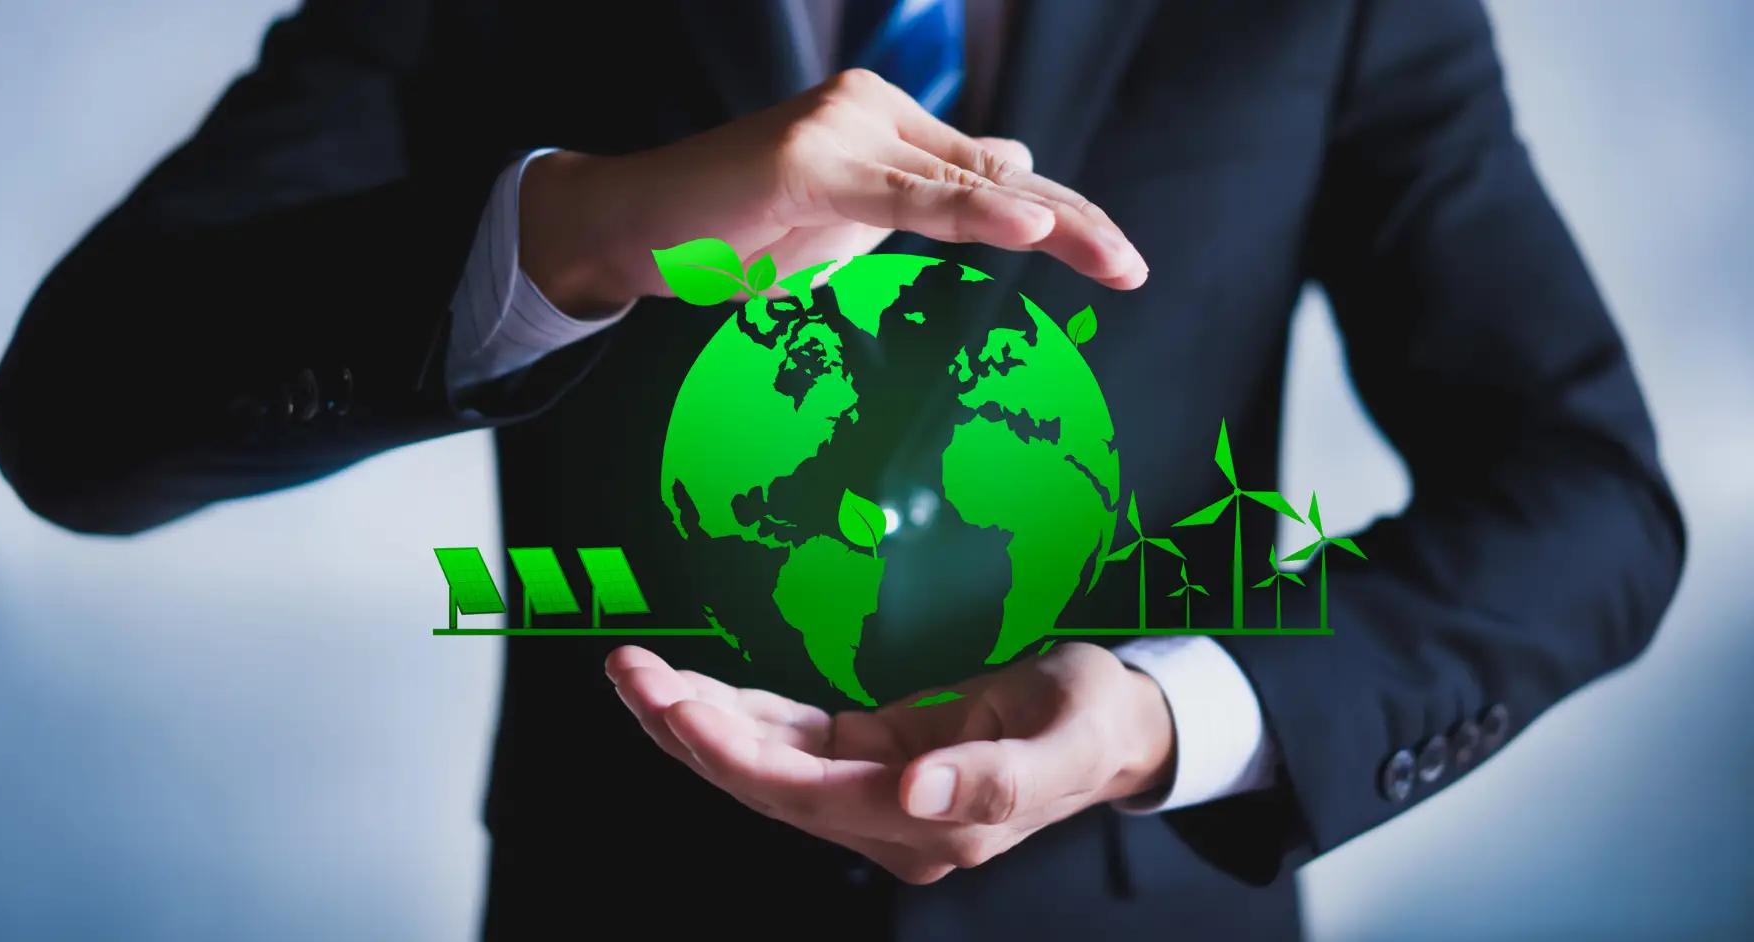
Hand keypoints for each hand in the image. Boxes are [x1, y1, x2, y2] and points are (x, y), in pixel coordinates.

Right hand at [520, 68, 1148, 315]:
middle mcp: (876, 111)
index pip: (998, 173)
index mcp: (892, 128)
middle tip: (1134, 268)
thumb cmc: (738, 229)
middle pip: (998, 173)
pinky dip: (968, 212)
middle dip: (1074, 223)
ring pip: (960, 183)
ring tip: (1110, 255)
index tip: (1120, 261)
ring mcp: (842, 127)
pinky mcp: (806, 158)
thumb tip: (1012, 169)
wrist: (636, 227)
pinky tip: (1027, 224)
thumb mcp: (851, 221)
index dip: (1065, 215)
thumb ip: (926, 195)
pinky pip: (905, 196)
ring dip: (1046, 223)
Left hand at [606, 642, 1175, 883]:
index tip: (680, 707)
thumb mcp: (1064, 742)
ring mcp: (870, 789)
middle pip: (763, 782)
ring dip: (694, 716)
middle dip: (689, 728)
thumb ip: (996, 780)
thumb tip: (917, 793)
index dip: (736, 755)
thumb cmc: (1095, 726)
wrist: (1110, 724)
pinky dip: (733, 708)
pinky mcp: (866, 755)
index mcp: (930, 824)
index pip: (806, 795)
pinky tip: (685, 683)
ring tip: (634, 669)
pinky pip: (784, 736)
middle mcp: (886, 818)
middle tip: (628, 672)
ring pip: (761, 760)